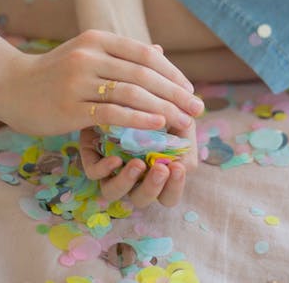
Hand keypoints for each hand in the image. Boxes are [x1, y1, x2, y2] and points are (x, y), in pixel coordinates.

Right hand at [0, 29, 203, 135]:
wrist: (10, 86)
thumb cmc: (54, 73)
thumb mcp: (88, 54)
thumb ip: (122, 54)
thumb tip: (160, 50)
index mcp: (97, 39)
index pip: (146, 55)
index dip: (173, 73)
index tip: (191, 91)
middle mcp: (89, 56)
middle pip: (144, 74)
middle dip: (176, 94)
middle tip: (197, 110)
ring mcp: (78, 81)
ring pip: (132, 93)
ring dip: (164, 109)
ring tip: (184, 123)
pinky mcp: (70, 107)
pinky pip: (113, 112)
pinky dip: (139, 118)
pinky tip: (158, 125)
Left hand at [78, 118, 197, 207]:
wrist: (119, 90)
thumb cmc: (152, 107)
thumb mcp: (171, 112)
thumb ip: (183, 119)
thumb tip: (196, 116)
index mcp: (156, 172)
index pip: (168, 194)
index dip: (174, 186)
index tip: (178, 167)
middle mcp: (133, 176)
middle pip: (142, 199)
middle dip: (153, 187)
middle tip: (161, 168)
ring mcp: (111, 169)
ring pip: (114, 191)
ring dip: (128, 181)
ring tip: (138, 164)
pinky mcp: (92, 156)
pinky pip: (94, 173)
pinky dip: (105, 169)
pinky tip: (115, 158)